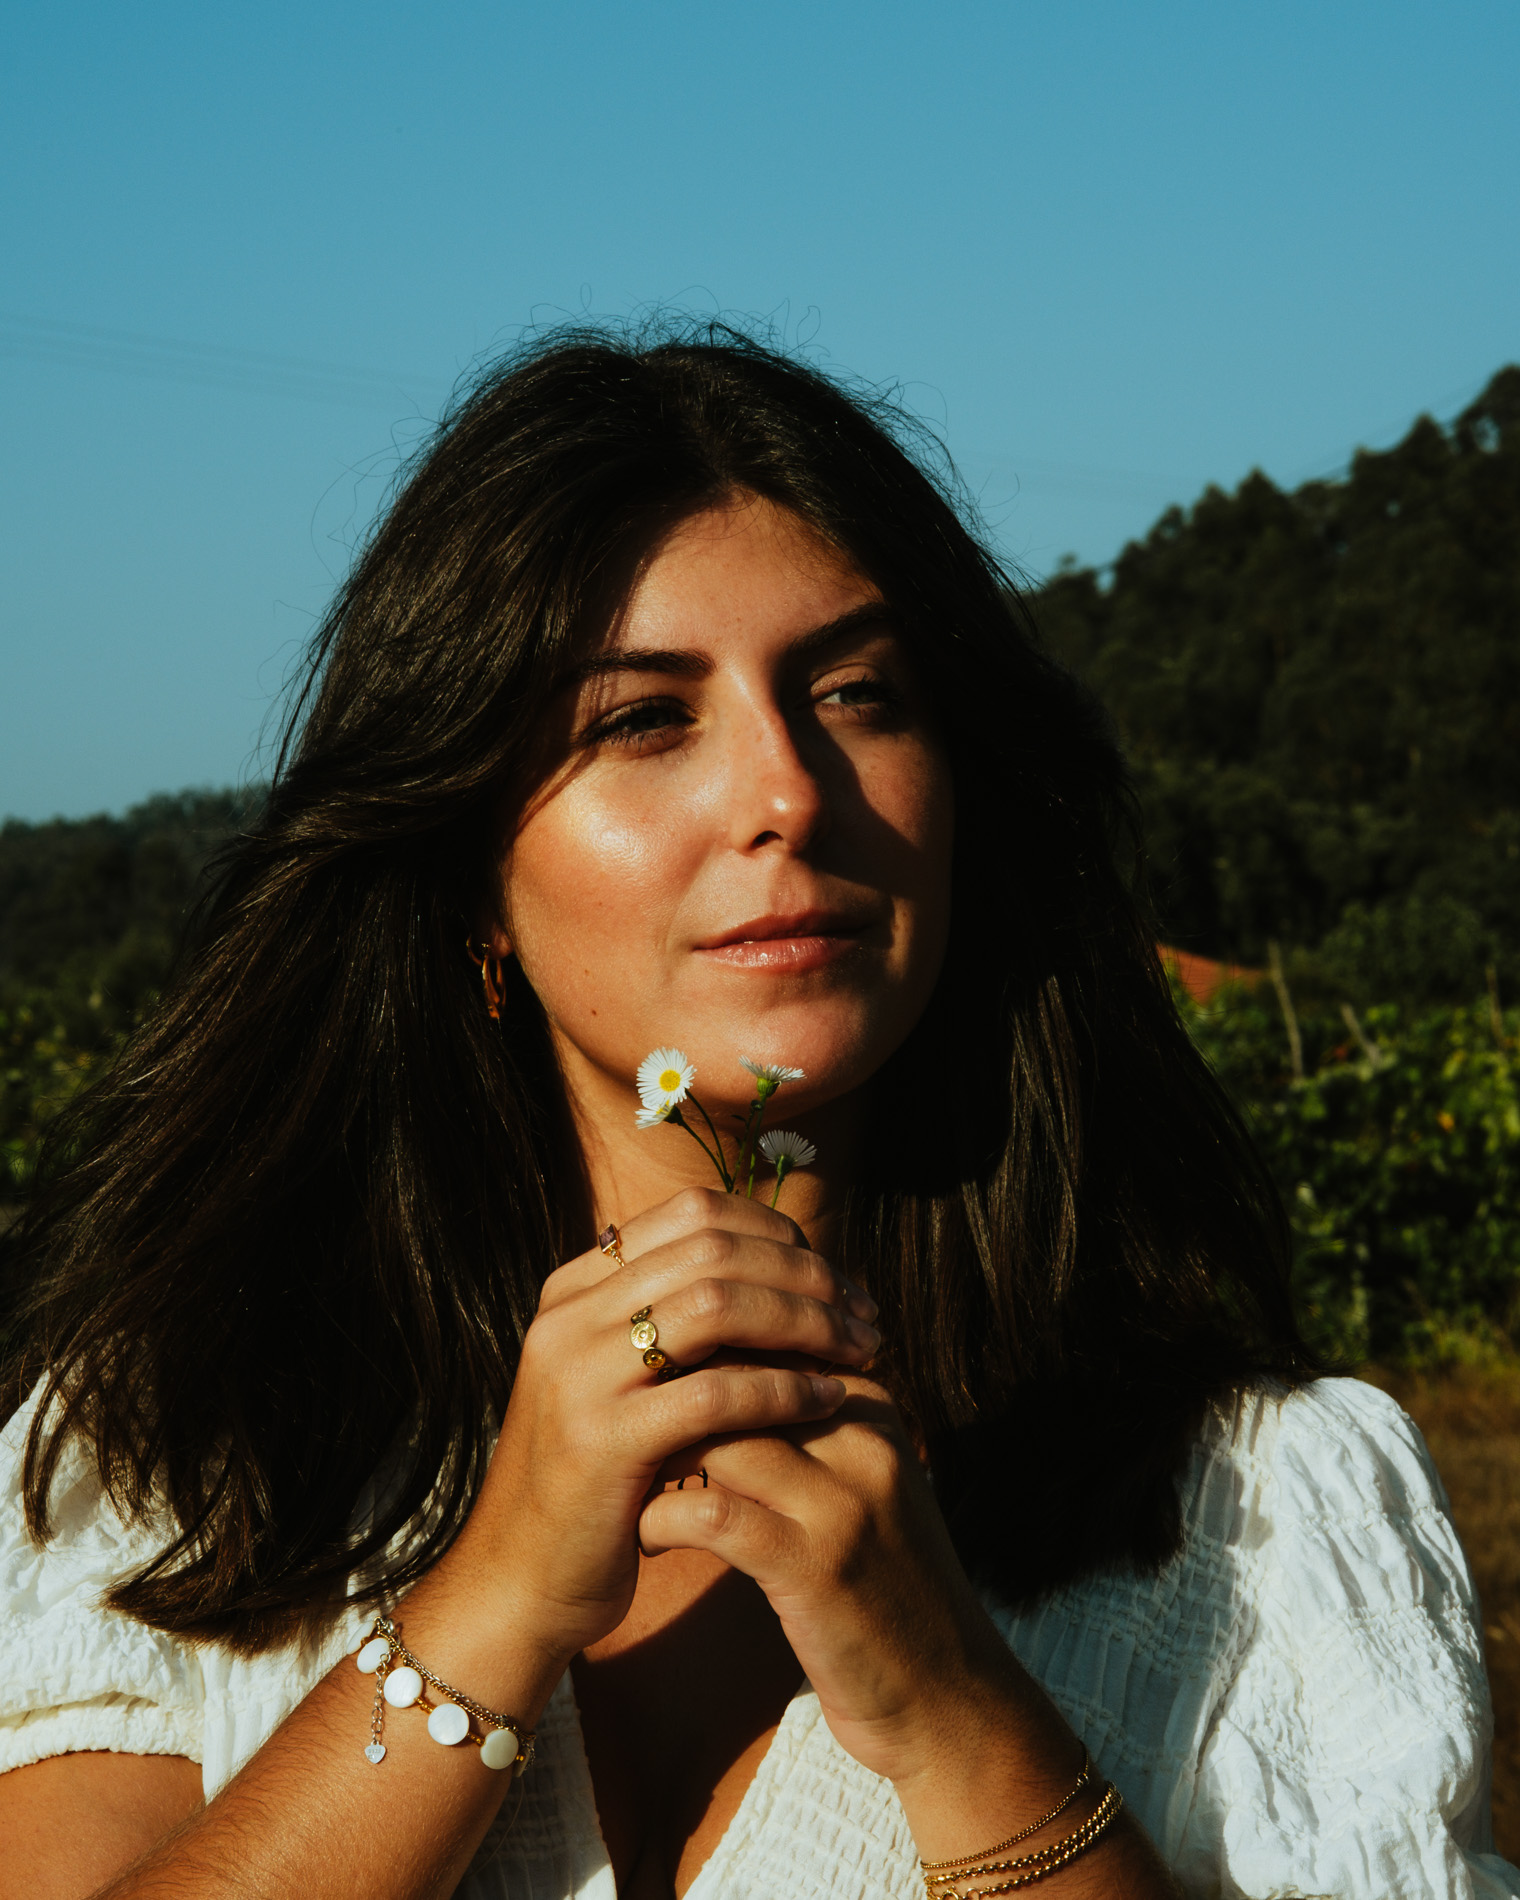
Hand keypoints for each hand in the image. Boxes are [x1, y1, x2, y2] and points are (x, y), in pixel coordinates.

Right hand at [445, 1187, 880, 1664]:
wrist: (517, 1583)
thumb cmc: (595, 1481)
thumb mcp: (621, 1380)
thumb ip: (673, 1322)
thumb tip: (780, 1264)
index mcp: (574, 1288)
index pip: (692, 1212)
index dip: (776, 1232)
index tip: (832, 1273)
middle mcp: (568, 1316)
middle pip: (713, 1247)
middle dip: (805, 1273)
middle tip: (865, 1312)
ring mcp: (578, 1374)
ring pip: (717, 1304)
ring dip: (805, 1321)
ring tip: (859, 1350)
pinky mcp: (601, 1441)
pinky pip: (715, 1393)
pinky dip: (784, 1389)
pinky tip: (827, 1400)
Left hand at [636, 1379, 1029, 1789]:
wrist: (949, 1696)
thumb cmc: (883, 1587)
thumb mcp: (857, 1487)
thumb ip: (801, 1429)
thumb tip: (709, 1376)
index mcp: (870, 1406)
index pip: (767, 1337)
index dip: (693, 1354)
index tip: (641, 1386)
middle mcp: (862, 1437)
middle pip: (739, 1371)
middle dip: (667, 1395)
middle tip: (618, 1426)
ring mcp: (842, 1500)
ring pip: (720, 1431)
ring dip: (656, 1454)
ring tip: (627, 1481)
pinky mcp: (815, 1566)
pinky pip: (712, 1514)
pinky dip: (662, 1520)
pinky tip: (646, 1540)